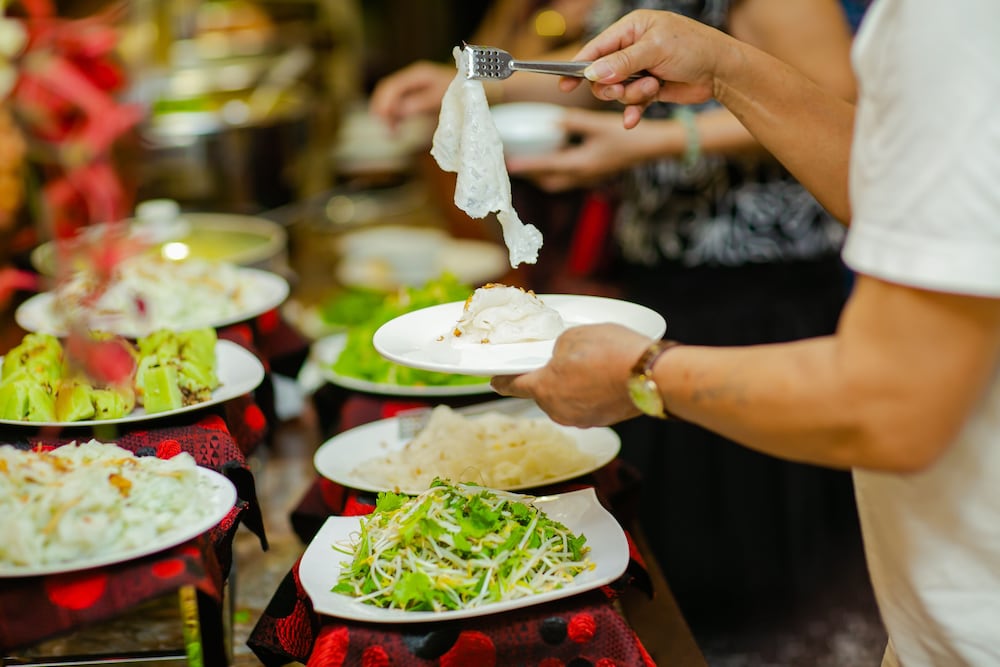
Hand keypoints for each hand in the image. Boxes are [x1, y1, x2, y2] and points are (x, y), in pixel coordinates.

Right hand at [369, 60, 454, 129]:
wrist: (473, 87)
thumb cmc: (461, 90)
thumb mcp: (441, 96)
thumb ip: (420, 102)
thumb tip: (400, 110)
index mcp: (416, 75)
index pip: (391, 86)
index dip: (383, 102)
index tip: (382, 118)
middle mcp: (411, 80)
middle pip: (387, 92)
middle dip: (382, 110)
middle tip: (385, 130)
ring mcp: (412, 89)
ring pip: (391, 101)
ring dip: (387, 117)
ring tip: (391, 134)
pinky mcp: (415, 99)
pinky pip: (399, 108)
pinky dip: (395, 119)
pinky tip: (396, 132)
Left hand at [491, 323, 652, 426]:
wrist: (650, 375)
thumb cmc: (609, 352)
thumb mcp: (573, 336)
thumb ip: (557, 349)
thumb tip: (561, 359)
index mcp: (543, 389)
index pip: (513, 386)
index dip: (502, 381)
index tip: (494, 381)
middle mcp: (558, 411)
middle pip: (542, 393)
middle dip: (547, 379)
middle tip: (560, 362)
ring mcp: (581, 420)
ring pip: (566, 400)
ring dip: (570, 386)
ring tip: (589, 366)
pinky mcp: (603, 421)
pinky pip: (586, 405)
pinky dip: (589, 393)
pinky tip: (603, 378)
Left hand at [505, 108, 650, 191]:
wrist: (653, 147)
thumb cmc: (628, 134)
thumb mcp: (599, 124)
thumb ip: (574, 122)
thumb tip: (550, 120)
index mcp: (581, 165)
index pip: (546, 166)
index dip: (527, 164)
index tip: (510, 163)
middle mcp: (583, 176)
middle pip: (548, 181)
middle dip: (530, 174)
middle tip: (514, 164)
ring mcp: (589, 178)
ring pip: (557, 182)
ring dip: (541, 175)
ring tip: (528, 164)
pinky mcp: (594, 175)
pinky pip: (568, 178)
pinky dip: (555, 172)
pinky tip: (553, 160)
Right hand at [559, 10, 728, 128]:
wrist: (722, 71)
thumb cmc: (694, 48)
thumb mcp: (656, 50)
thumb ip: (622, 62)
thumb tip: (592, 73)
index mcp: (633, 28)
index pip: (597, 47)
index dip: (579, 66)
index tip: (564, 83)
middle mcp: (633, 48)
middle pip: (602, 74)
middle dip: (612, 86)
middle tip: (623, 89)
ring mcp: (641, 70)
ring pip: (617, 92)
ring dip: (631, 96)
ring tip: (652, 89)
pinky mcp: (650, 89)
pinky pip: (631, 104)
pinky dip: (632, 112)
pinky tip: (632, 121)